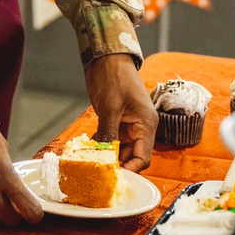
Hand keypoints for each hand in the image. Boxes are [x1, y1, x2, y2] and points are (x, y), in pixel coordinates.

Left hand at [85, 53, 157, 171]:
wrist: (107, 56)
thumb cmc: (114, 77)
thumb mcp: (111, 108)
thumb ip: (108, 134)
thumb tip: (104, 157)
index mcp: (146, 125)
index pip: (143, 158)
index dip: (130, 171)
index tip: (113, 177)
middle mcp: (140, 127)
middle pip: (131, 157)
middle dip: (116, 165)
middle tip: (97, 172)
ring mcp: (127, 124)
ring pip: (119, 150)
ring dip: (106, 155)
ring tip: (90, 162)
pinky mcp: (116, 121)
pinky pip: (110, 139)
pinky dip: (101, 145)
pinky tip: (87, 149)